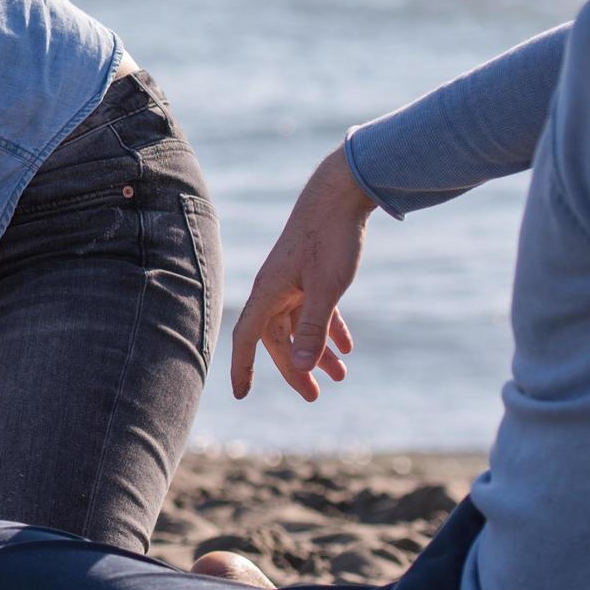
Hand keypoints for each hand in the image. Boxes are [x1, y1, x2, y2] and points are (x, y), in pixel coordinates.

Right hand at [228, 146, 372, 400]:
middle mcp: (275, 288)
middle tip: (314, 397)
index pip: (248, 337)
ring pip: (300, 325)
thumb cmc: (331, 238)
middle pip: (278, 338)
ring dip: (318, 351)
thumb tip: (301, 368)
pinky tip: (347, 347)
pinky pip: (315, 309)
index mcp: (269, 292)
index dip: (243, 367)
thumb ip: (313, 329)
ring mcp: (293, 280)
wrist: (342, 193)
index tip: (242, 395)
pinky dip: (329, 329)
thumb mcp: (327, 289)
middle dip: (295, 369)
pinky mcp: (311, 272)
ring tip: (341, 376)